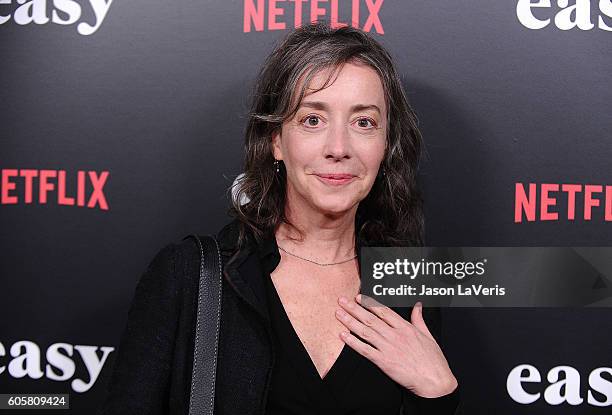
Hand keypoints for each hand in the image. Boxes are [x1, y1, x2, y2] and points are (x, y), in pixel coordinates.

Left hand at [335, 294, 457, 397]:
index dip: (369, 303)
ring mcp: (388, 348)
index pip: (383, 311)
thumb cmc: (433, 360)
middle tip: (342, 301)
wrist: (434, 381)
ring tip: (338, 314)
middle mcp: (395, 336)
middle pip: (370, 319)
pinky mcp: (384, 362)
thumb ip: (419, 319)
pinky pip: (365, 350)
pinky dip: (353, 342)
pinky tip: (343, 336)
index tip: (358, 297)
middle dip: (354, 309)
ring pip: (365, 332)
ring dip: (350, 322)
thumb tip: (418, 305)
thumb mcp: (428, 335)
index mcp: (405, 328)